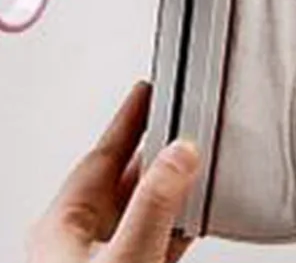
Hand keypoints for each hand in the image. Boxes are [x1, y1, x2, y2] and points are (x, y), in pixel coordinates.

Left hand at [28, 81, 199, 262]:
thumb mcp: (127, 254)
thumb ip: (154, 202)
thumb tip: (180, 152)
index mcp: (61, 228)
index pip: (100, 155)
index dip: (128, 118)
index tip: (147, 89)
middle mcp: (75, 245)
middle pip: (121, 179)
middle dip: (154, 146)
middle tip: (180, 117)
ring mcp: (99, 262)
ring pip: (138, 209)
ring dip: (168, 186)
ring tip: (195, 162)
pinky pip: (152, 237)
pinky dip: (175, 220)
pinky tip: (193, 215)